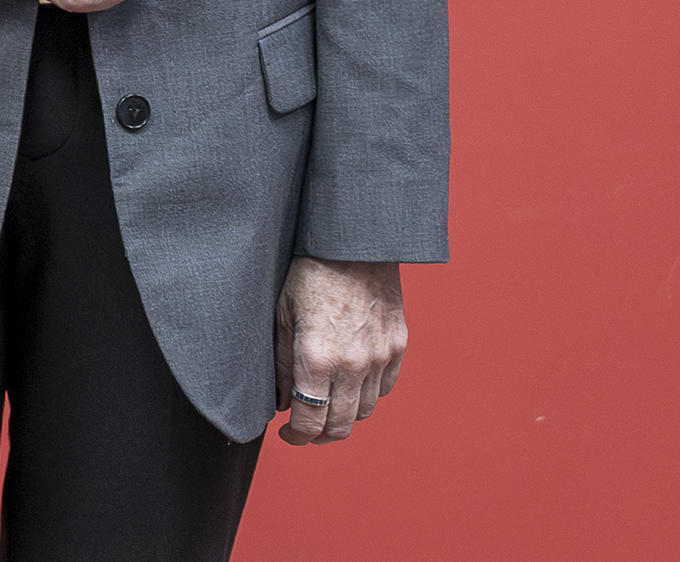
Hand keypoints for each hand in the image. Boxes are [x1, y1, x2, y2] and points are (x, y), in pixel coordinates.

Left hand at [276, 258, 406, 444]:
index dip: (296, 437)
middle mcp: (353, 365)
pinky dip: (367, 395)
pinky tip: (350, 384)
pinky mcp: (398, 347)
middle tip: (305, 431)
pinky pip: (385, 387)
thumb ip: (282, 364)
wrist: (354, 243)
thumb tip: (282, 401)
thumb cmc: (309, 273)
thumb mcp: (281, 315)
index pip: (309, 421)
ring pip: (365, 411)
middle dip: (319, 435)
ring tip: (326, 407)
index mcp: (317, 359)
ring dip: (344, 416)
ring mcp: (381, 357)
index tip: (287, 434)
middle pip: (340, 426)